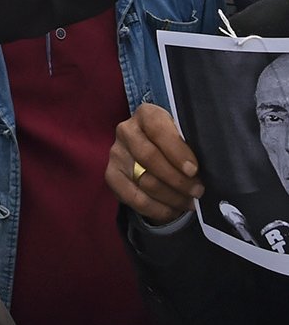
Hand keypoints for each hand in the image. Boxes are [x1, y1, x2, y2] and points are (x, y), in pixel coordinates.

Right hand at [106, 102, 202, 225]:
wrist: (156, 150)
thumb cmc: (178, 143)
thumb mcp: (186, 135)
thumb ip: (194, 144)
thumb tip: (214, 165)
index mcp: (147, 114)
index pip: (157, 128)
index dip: (176, 150)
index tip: (193, 169)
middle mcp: (126, 130)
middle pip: (149, 157)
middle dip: (177, 179)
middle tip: (198, 191)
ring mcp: (117, 153)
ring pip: (144, 180)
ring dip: (171, 197)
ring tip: (189, 202)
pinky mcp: (111, 174)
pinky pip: (133, 197)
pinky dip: (156, 208)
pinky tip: (172, 210)